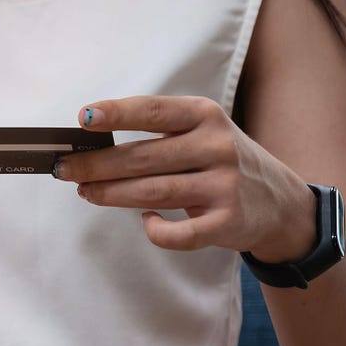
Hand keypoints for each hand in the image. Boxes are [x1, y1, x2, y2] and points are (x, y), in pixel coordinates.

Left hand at [51, 96, 316, 261]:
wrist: (281, 202)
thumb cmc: (222, 161)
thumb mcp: (201, 132)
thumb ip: (157, 135)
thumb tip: (91, 144)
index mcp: (205, 116)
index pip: (153, 111)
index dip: (116, 113)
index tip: (83, 118)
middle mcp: (217, 146)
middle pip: (142, 157)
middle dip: (95, 165)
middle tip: (64, 169)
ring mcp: (224, 185)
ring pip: (153, 192)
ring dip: (111, 194)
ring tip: (86, 192)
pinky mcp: (228, 222)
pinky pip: (180, 234)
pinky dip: (156, 230)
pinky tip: (146, 221)